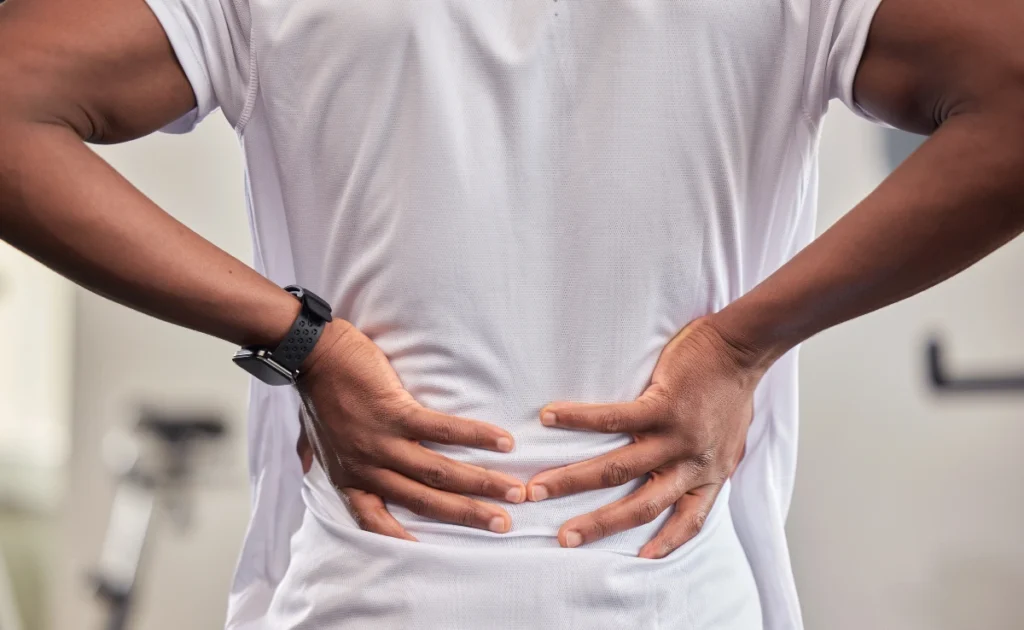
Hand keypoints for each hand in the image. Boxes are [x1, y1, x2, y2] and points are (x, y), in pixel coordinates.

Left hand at [295, 319, 526, 539]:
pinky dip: (475, 436)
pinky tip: (502, 442)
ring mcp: (381, 442)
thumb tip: (306, 464)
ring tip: (514, 490)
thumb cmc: (317, 392)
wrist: (310, 352)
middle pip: (424, 501)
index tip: (431, 556)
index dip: (401, 541)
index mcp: (349, 477)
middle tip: (503, 524)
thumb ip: (315, 454)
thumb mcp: (312, 435)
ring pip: (438, 473)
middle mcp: (367, 467)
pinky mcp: (394, 412)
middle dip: (467, 515)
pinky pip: (442, 430)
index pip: (375, 521)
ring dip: (480, 484)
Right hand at [525, 316, 765, 558]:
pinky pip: (614, 418)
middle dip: (598, 525)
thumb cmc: (734, 390)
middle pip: (640, 506)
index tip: (640, 559)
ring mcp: (676, 436)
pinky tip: (551, 416)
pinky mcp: (663, 404)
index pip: (690, 521)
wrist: (745, 348)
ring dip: (574, 479)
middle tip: (563, 539)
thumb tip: (691, 473)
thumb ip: (709, 461)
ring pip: (619, 468)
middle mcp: (692, 463)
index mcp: (710, 474)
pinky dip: (579, 418)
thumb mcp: (731, 440)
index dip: (666, 543)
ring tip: (539, 487)